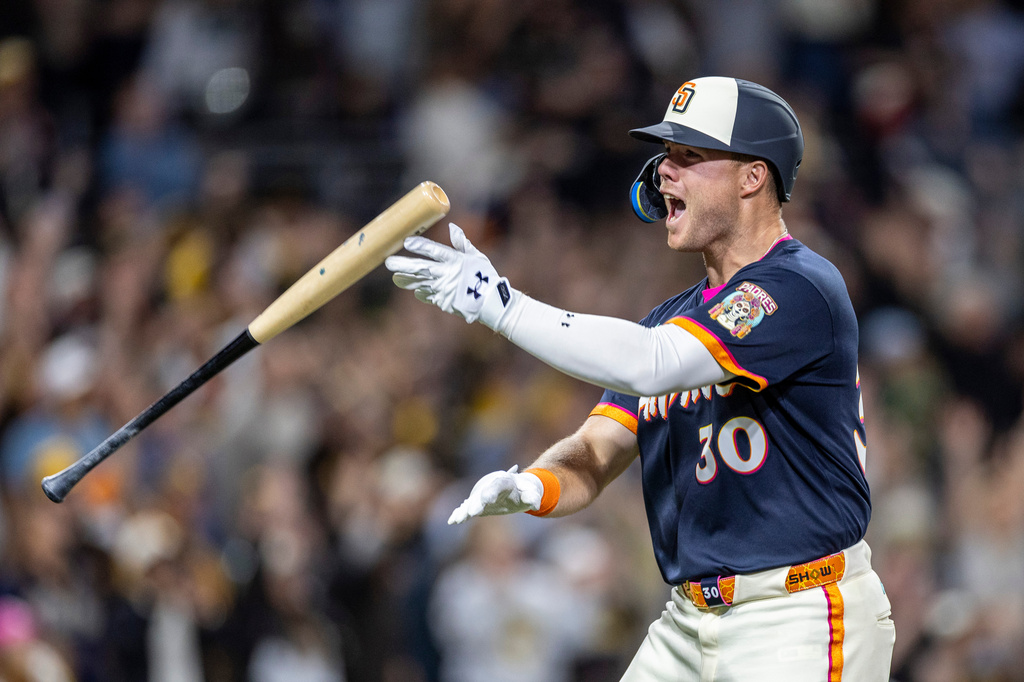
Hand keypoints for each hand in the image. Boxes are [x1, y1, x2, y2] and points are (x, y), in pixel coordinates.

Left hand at [385, 222, 511, 325]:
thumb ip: (462, 243)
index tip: (407, 241)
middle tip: (388, 262)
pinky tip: (415, 289)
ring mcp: (443, 290)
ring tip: (395, 277)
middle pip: (420, 268)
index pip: (434, 251)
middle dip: (403, 265)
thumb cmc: (486, 276)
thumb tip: (452, 227)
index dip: (420, 246)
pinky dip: (421, 292)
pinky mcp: (443, 302)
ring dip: (406, 280)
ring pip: (420, 283)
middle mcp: (446, 275)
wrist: (491, 302)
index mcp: (455, 261)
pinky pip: (428, 296)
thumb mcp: (476, 256)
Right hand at [447, 465, 543, 524]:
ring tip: (457, 519)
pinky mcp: (477, 503)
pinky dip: (460, 513)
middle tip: (472, 512)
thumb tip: (536, 505)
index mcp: (505, 482)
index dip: (491, 492)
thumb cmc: (525, 490)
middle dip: (476, 503)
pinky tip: (452, 521)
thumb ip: (533, 497)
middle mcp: (490, 487)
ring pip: (472, 502)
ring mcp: (482, 494)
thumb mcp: (531, 492)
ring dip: (465, 510)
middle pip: (482, 494)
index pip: (498, 486)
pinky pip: (467, 508)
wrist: (517, 487)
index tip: (486, 501)